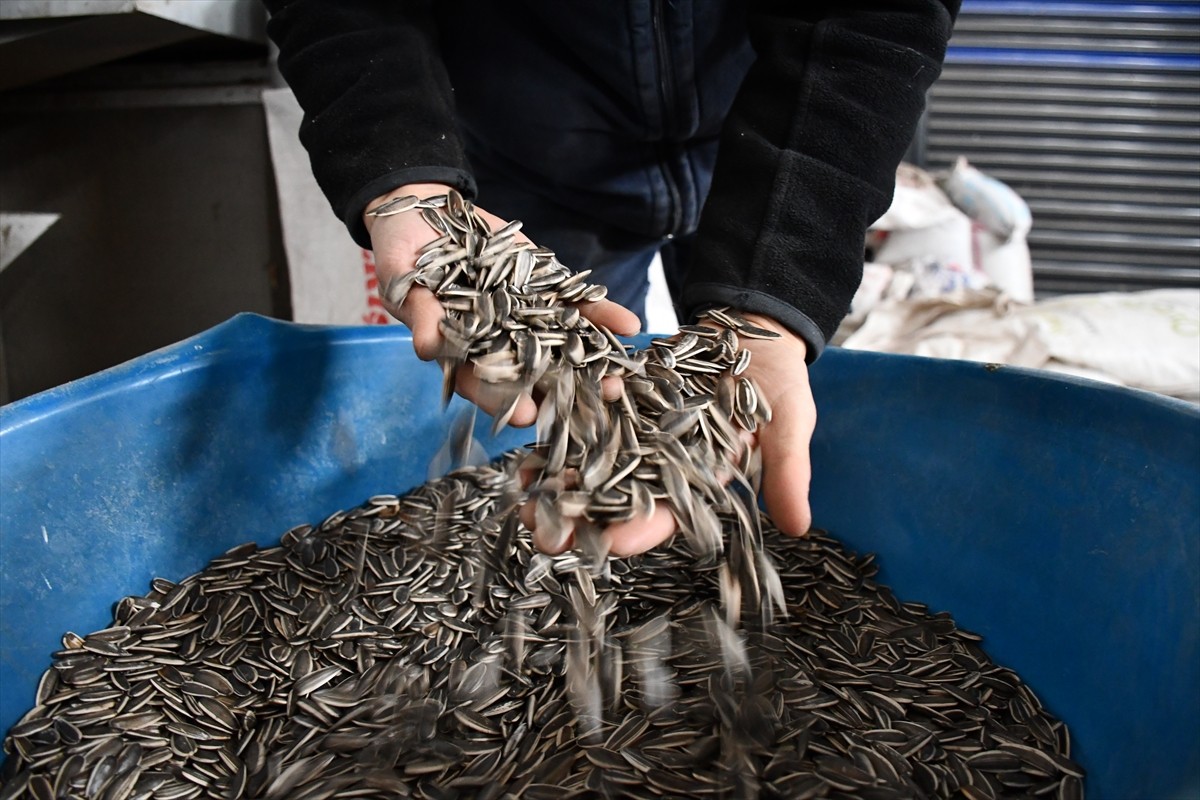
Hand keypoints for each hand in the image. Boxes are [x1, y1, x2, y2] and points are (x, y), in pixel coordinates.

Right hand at [363, 184, 640, 426]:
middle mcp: (497, 339)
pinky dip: (602, 314)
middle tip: (593, 407)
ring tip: (619, 379)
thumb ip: (421, 314)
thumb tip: (426, 349)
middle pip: (531, 373)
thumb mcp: (404, 281)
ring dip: (593, 362)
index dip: (504, 401)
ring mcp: (525, 314)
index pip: (483, 383)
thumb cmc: (402, 254)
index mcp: (460, 351)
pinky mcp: (544, 286)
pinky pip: (577, 304)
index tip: (527, 417)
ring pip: (562, 345)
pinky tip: (630, 325)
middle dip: (563, 390)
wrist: (423, 210)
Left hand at [528, 311, 814, 556]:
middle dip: (581, 520)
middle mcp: (662, 467)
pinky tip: (523, 449)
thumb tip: (801, 527)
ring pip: (590, 468)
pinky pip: (582, 421)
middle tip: (544, 535)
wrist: (751, 329)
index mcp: (702, 481)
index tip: (608, 543)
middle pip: (617, 502)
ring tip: (521, 497)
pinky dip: (555, 435)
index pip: (670, 515)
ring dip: (556, 485)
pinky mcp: (619, 405)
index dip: (640, 530)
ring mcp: (636, 436)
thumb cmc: (778, 380)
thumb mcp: (789, 421)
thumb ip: (787, 470)